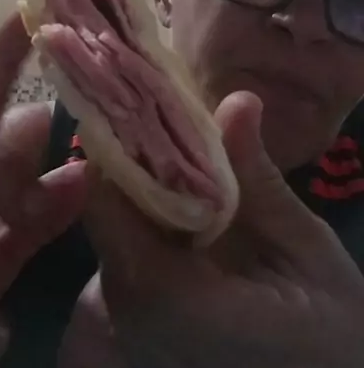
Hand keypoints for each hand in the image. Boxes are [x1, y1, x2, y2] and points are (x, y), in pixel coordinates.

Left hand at [87, 92, 363, 367]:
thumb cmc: (329, 330)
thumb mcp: (305, 249)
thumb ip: (258, 182)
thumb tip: (238, 101)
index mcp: (176, 303)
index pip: (110, 214)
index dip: (117, 155)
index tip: (139, 103)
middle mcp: (137, 322)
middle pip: (104, 219)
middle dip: (128, 162)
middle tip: (158, 106)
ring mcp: (133, 331)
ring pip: (112, 235)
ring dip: (135, 188)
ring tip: (170, 137)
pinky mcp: (140, 329)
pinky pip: (127, 257)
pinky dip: (145, 219)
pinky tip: (176, 191)